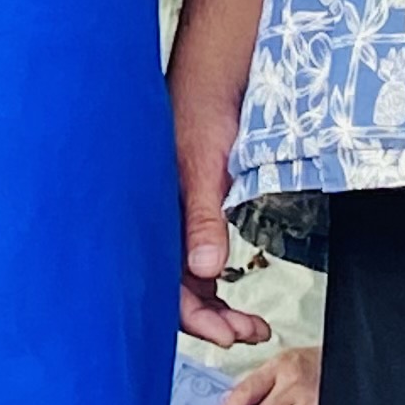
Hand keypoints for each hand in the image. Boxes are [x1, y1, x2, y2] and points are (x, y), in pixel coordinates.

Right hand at [171, 31, 270, 351]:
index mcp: (154, 212)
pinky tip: (227, 284)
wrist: (213, 70)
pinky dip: (211, 276)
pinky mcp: (187, 203)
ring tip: (248, 321)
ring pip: (185, 275)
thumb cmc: (201, 107)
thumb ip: (202, 218)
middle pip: (174, 287)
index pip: (164, 282)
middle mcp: (159, 218)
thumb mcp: (205, 165)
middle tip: (250, 331)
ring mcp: (172, 213)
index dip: (194, 316)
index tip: (228, 334)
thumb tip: (203, 270)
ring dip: (215, 302)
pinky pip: (191, 252)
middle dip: (210, 317)